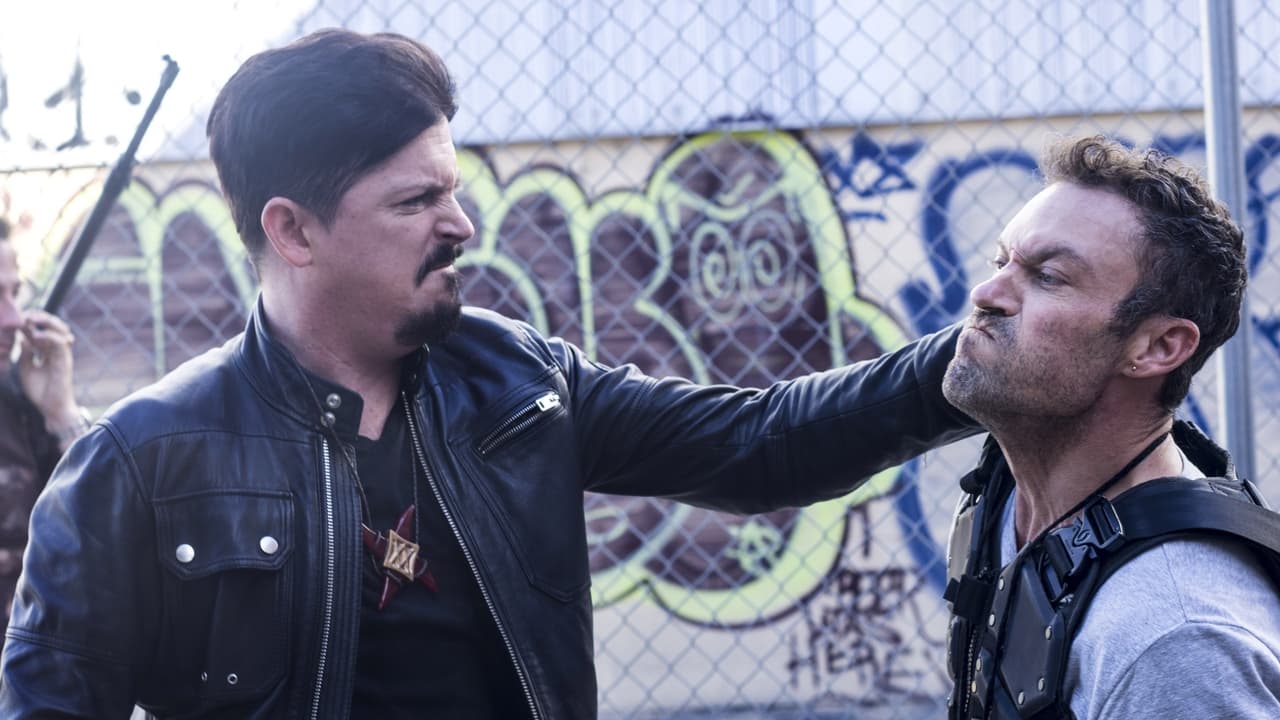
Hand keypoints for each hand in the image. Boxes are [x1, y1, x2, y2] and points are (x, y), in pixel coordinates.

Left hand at [17, 309, 80, 430]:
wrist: (51, 408)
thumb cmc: (40, 392)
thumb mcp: (26, 369)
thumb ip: (25, 354)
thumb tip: (22, 339)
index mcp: (47, 352)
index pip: (41, 331)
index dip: (30, 323)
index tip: (16, 320)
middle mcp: (57, 350)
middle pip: (54, 326)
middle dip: (40, 317)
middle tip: (25, 314)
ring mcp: (62, 354)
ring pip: (60, 329)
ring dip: (46, 321)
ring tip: (31, 319)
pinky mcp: (65, 360)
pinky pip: (60, 342)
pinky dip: (48, 336)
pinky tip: (35, 336)